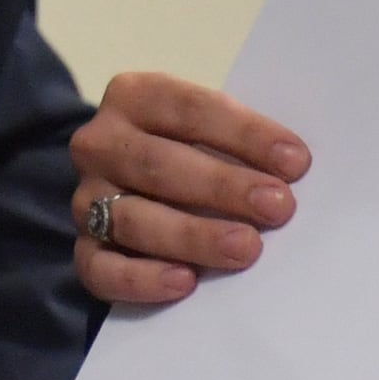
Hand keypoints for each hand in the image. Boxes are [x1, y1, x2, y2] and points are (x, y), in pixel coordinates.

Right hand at [71, 73, 309, 305]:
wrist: (131, 185)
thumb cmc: (190, 151)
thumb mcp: (208, 128)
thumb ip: (238, 142)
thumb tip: (293, 171)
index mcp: (133, 96)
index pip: (188, 109)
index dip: (243, 134)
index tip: (295, 161)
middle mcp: (100, 144)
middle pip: (158, 165)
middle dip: (223, 187)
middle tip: (278, 207)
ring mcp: (85, 199)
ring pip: (132, 219)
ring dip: (192, 235)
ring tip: (246, 248)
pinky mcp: (82, 250)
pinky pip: (102, 268)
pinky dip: (142, 277)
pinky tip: (185, 282)